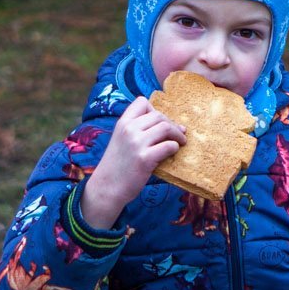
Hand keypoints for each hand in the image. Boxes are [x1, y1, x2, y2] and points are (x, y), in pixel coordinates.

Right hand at [81, 97, 185, 227]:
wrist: (107, 187)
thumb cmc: (117, 166)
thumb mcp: (120, 140)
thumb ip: (135, 130)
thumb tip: (166, 123)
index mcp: (122, 123)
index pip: (141, 102)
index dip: (154, 110)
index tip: (160, 122)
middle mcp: (129, 129)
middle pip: (158, 115)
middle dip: (172, 124)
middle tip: (178, 134)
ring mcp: (137, 143)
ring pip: (166, 128)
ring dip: (178, 134)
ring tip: (181, 142)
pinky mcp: (145, 159)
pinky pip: (168, 146)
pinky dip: (174, 148)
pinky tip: (173, 152)